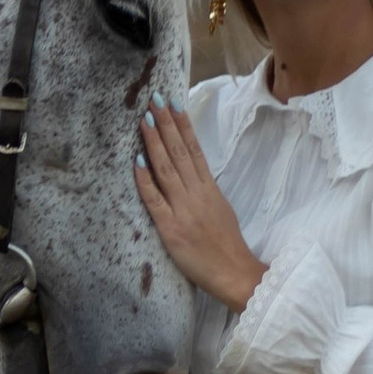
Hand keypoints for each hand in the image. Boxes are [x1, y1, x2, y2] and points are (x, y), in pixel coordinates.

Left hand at [134, 98, 265, 313]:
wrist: (235, 274)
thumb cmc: (227, 245)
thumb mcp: (221, 209)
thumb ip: (204, 190)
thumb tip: (191, 171)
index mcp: (210, 189)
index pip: (194, 150)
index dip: (183, 126)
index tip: (173, 103)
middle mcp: (197, 194)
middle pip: (179, 152)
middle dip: (165, 124)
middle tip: (154, 99)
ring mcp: (183, 210)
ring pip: (166, 169)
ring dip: (154, 142)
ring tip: (144, 119)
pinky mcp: (170, 228)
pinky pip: (154, 199)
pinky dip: (145, 179)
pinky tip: (137, 160)